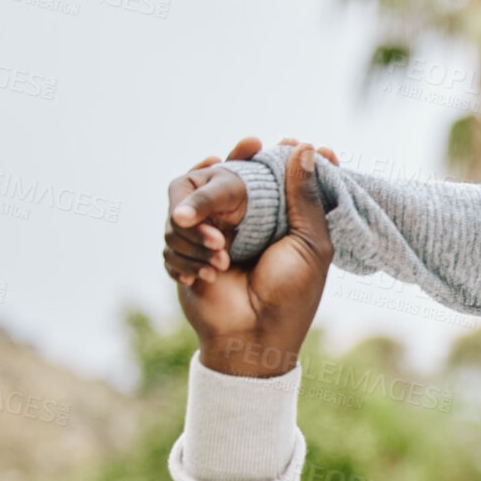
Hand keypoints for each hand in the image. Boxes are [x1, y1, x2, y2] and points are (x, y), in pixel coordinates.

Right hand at [177, 144, 333, 378]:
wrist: (256, 338)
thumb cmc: (291, 295)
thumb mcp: (311, 243)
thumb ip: (306, 196)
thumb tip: (309, 147)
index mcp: (264, 215)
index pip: (249, 172)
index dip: (248, 154)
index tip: (254, 142)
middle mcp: (232, 223)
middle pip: (203, 182)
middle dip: (209, 194)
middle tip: (221, 205)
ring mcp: (204, 239)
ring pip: (179, 211)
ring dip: (199, 235)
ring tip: (223, 259)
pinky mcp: (182, 258)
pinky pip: (169, 242)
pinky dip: (187, 258)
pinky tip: (210, 276)